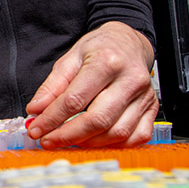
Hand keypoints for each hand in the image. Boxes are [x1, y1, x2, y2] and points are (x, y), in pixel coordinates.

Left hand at [25, 22, 157, 147]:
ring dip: (89, 143)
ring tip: (68, 140)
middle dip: (68, 135)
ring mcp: (145, 96)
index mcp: (106, 62)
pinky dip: (114, 145)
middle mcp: (130, 79)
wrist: (130, 42)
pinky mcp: (152, 108)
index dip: (52, 119)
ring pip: (117, 133)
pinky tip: (96, 140)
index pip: (74, 100)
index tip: (36, 129)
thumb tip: (36, 110)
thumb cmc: (101, 48)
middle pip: (97, 120)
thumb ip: (52, 85)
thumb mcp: (71, 58)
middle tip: (48, 140)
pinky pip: (136, 137)